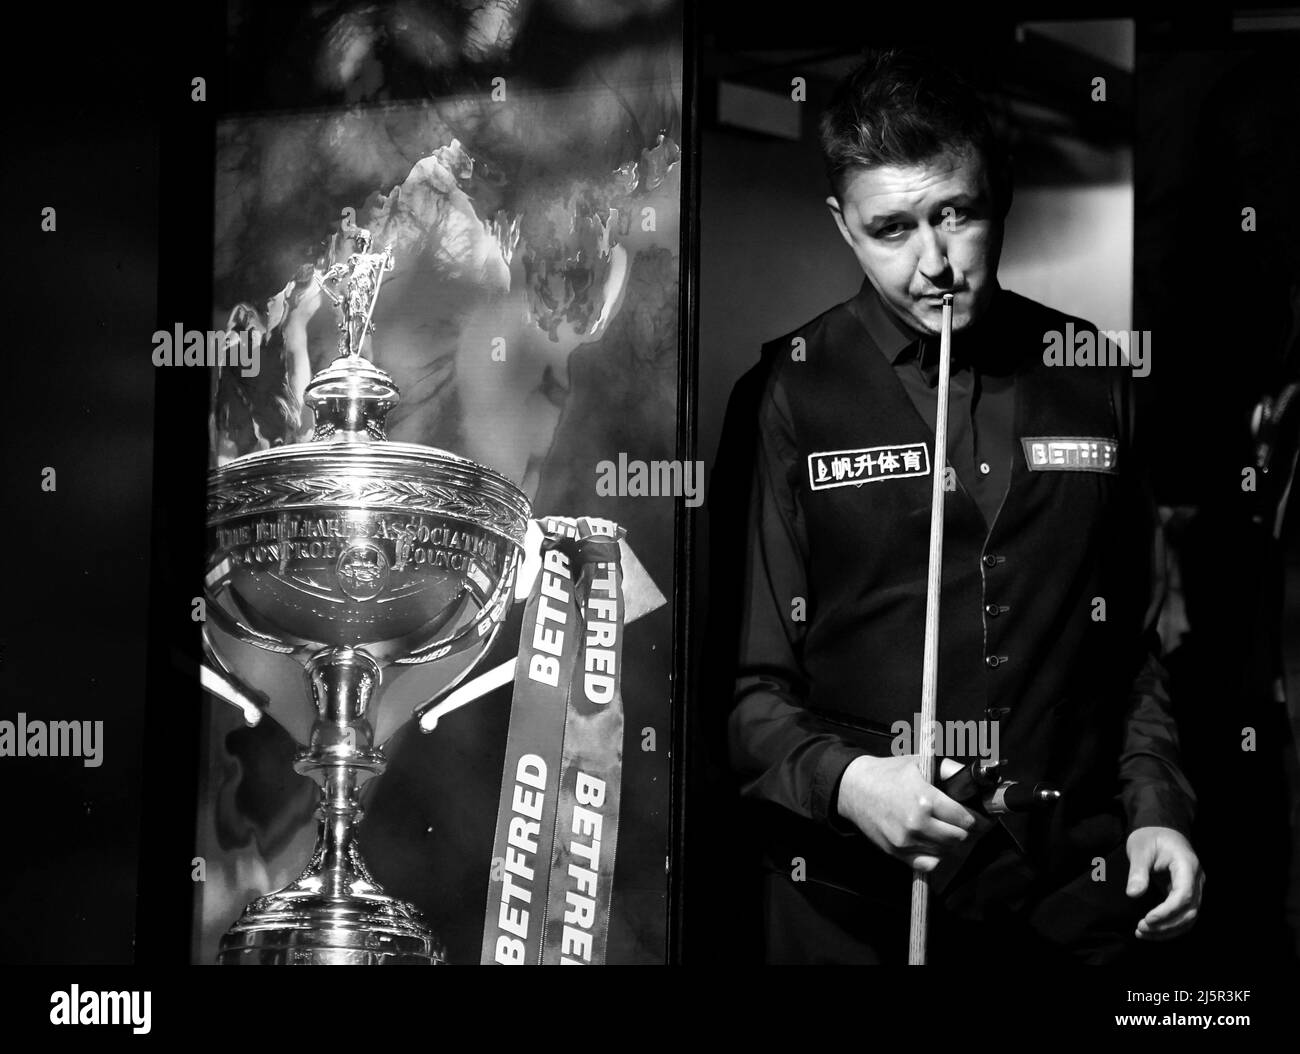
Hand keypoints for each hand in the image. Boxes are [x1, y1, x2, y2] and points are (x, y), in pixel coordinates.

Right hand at [835, 755, 976, 871]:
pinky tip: (933, 842)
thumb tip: (977, 779)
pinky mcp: (897, 852)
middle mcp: (917, 824)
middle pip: (959, 838)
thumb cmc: (888, 773)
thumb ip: (950, 770)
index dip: (976, 818)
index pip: (965, 819)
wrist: (854, 789)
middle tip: (965, 823)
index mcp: (925, 799)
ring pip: (946, 851)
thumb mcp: (920, 763)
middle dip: (966, 830)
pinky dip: (936, 855)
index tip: (978, 816)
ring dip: (951, 842)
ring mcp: (906, 841)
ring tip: (948, 829)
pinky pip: (929, 864)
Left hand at [1125, 826, 1204, 939]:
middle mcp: (1196, 880)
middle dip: (1166, 924)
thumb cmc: (1150, 837)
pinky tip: (1151, 930)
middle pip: (1189, 911)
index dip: (1168, 911)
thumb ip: (1138, 872)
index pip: (1184, 895)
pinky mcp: (1187, 894)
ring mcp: (1195, 888)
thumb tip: (1133, 894)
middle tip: (1141, 929)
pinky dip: (1170, 926)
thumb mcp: (1139, 849)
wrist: (1161, 829)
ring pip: (1189, 918)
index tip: (1148, 919)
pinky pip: (1184, 915)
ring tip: (1142, 933)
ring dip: (1168, 930)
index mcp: (1187, 865)